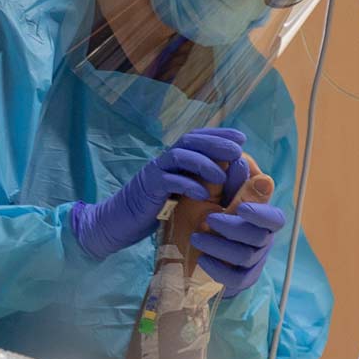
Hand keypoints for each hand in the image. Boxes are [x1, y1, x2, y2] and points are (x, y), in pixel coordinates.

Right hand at [68, 127, 244, 258]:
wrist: (117, 224)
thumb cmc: (153, 213)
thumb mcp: (180, 196)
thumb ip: (197, 184)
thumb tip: (229, 180)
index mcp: (174, 160)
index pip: (198, 138)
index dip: (219, 135)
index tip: (242, 138)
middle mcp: (164, 161)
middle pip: (191, 141)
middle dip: (216, 143)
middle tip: (237, 150)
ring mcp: (155, 172)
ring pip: (181, 156)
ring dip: (204, 163)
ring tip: (223, 176)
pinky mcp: (148, 188)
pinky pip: (169, 180)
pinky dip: (188, 184)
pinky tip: (202, 193)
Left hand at [192, 154, 285, 296]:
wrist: (179, 250)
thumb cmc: (197, 216)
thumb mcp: (207, 196)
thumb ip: (225, 182)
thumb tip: (240, 159)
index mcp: (258, 217)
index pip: (274, 218)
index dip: (262, 213)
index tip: (242, 209)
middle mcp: (260, 239)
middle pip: (260, 237)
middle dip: (233, 228)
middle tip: (208, 219)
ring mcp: (251, 261)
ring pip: (245, 256)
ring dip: (220, 245)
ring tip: (196, 237)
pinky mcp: (239, 279)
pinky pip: (236, 279)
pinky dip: (219, 269)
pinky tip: (203, 259)